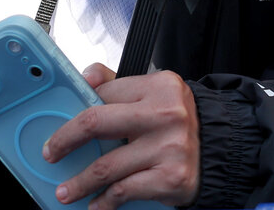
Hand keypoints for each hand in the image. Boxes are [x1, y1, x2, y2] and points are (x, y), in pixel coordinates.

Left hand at [43, 64, 200, 209]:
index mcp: (160, 86)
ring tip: (66, 191)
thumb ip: (121, 85)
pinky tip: (97, 203)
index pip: (103, 95)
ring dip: (78, 183)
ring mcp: (169, 146)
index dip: (76, 113)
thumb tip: (87, 76)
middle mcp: (166, 113)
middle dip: (65, 141)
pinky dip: (105, 202)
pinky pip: (124, 191)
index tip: (59, 130)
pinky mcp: (171, 177)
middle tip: (52, 153)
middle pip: (96, 123)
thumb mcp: (158, 95)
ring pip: (105, 166)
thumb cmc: (180, 123)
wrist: (221, 150)